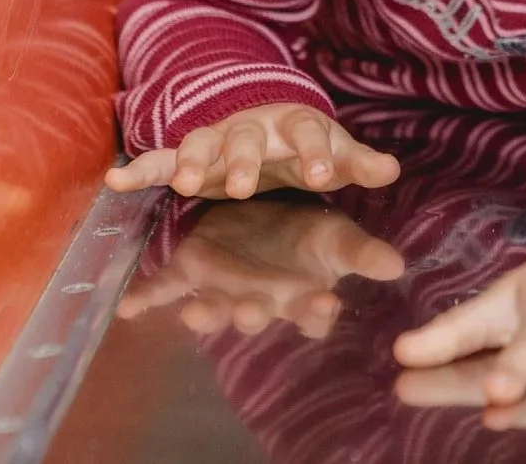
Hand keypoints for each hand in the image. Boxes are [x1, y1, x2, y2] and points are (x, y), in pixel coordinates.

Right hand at [106, 102, 400, 199]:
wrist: (265, 123)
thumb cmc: (305, 146)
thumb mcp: (335, 155)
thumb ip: (358, 163)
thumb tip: (391, 170)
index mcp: (295, 125)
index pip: (309, 133)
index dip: (316, 153)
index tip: (323, 175)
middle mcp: (252, 128)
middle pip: (246, 138)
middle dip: (243, 160)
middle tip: (243, 185)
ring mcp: (216, 140)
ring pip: (201, 145)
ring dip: (192, 163)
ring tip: (187, 184)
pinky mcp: (188, 158)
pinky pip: (160, 162)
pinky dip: (138, 170)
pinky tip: (116, 182)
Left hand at [117, 199, 404, 338]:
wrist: (270, 210)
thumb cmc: (309, 233)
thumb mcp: (339, 236)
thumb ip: (362, 252)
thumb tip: (397, 265)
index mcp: (299, 297)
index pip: (312, 313)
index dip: (315, 314)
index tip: (323, 303)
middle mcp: (261, 300)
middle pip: (258, 313)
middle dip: (254, 314)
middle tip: (256, 307)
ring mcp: (223, 288)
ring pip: (213, 306)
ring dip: (207, 313)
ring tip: (199, 313)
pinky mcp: (190, 270)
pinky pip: (166, 288)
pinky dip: (147, 298)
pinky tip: (128, 308)